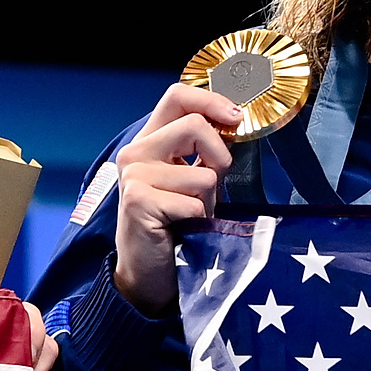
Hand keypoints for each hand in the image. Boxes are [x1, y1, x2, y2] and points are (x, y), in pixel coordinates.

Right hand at [111, 83, 241, 315]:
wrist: (147, 274)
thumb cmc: (176, 225)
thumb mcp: (189, 179)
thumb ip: (200, 149)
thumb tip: (234, 120)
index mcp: (149, 140)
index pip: (177, 96)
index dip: (211, 100)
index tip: (236, 118)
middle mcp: (135, 152)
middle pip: (195, 126)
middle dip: (220, 158)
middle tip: (212, 188)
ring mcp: (134, 176)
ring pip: (202, 173)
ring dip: (208, 200)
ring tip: (190, 216)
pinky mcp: (138, 202)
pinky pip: (194, 203)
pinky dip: (199, 221)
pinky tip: (181, 230)